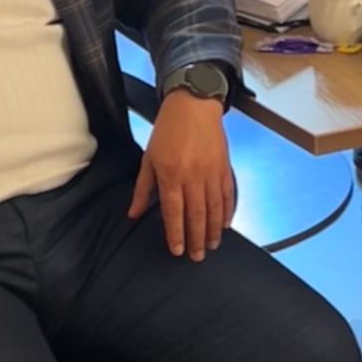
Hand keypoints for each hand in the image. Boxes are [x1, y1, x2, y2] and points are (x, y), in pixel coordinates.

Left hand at [129, 92, 238, 260]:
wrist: (194, 105)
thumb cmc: (167, 131)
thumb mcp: (149, 158)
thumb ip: (143, 188)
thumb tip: (133, 213)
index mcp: (171, 174)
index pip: (174, 212)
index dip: (176, 233)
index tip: (178, 251)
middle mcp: (192, 176)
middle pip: (196, 214)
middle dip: (197, 238)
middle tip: (198, 257)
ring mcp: (211, 172)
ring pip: (214, 207)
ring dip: (214, 229)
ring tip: (213, 245)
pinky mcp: (224, 166)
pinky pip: (227, 193)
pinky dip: (227, 210)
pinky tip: (225, 223)